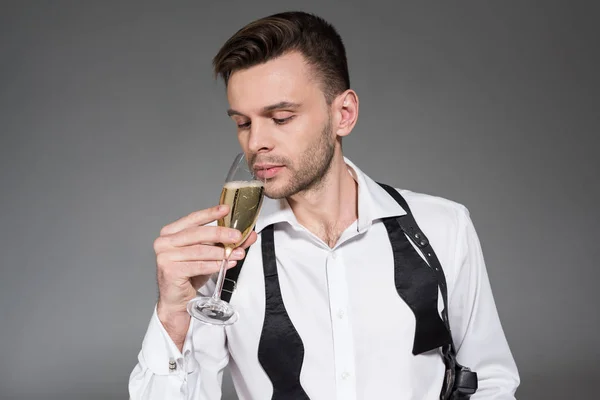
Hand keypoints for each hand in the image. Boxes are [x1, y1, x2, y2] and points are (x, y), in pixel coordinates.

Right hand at [153, 205, 256, 343]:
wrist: (177, 300)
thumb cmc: (190, 275)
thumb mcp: (209, 255)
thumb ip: (226, 243)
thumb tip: (249, 235)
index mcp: (170, 233)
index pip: (192, 219)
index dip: (210, 213)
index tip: (226, 209)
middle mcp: (164, 242)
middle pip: (197, 233)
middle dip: (220, 233)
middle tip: (237, 235)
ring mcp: (165, 256)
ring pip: (200, 251)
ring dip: (221, 252)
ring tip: (237, 253)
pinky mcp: (170, 271)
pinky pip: (198, 265)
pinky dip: (215, 265)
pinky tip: (226, 264)